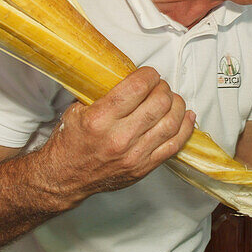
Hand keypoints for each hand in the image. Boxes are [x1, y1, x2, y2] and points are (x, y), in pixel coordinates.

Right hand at [40, 67, 195, 202]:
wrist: (64, 178)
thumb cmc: (70, 143)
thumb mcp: (76, 110)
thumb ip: (99, 92)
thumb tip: (125, 73)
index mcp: (99, 119)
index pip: (136, 88)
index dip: (149, 75)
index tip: (149, 73)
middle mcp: (119, 138)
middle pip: (159, 103)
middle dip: (163, 88)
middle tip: (159, 86)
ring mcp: (134, 155)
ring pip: (171, 123)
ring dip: (177, 105)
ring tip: (172, 99)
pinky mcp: (144, 167)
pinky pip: (174, 145)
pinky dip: (185, 128)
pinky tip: (187, 116)